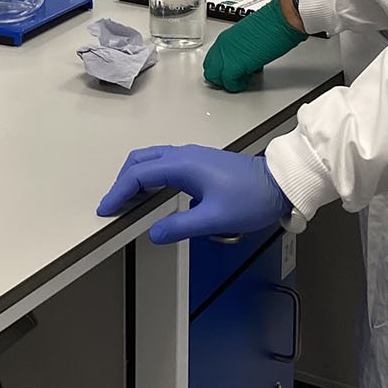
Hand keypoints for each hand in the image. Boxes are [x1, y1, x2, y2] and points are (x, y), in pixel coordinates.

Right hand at [96, 145, 290, 243]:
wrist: (280, 183)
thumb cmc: (249, 199)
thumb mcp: (215, 218)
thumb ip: (180, 226)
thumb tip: (152, 233)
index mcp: (182, 165)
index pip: (139, 176)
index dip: (118, 193)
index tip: (106, 211)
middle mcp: (183, 154)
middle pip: (140, 161)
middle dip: (121, 182)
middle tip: (113, 206)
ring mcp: (191, 155)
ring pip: (151, 159)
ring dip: (134, 177)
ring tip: (127, 201)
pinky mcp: (199, 161)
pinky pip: (163, 163)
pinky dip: (148, 176)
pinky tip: (152, 193)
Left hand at [204, 0, 308, 91]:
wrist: (281, 18)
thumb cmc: (273, 22)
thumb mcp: (250, 36)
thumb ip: (242, 48)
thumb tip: (245, 57)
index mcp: (225, 38)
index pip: (212, 59)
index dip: (220, 69)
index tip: (228, 72)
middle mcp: (223, 46)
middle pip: (210, 69)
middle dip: (220, 77)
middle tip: (233, 79)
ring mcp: (227, 55)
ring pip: (215, 77)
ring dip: (227, 81)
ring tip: (242, 79)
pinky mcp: (236, 65)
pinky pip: (229, 82)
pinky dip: (237, 85)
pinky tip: (248, 80)